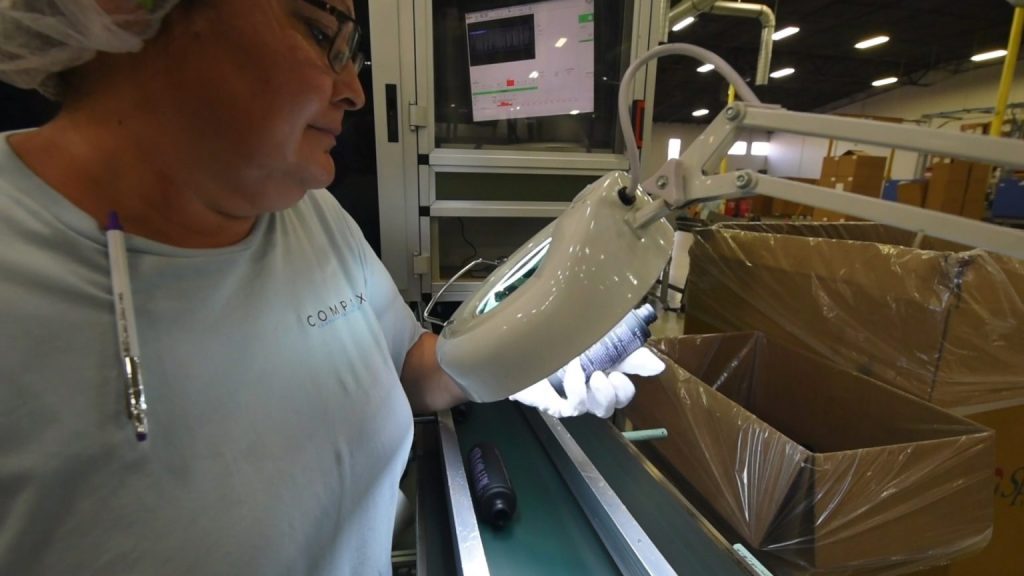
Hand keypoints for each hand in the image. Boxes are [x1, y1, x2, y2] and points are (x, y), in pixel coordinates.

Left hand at [510, 347, 664, 417]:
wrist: (522, 333)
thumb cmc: (560, 332)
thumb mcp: (598, 334)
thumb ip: (628, 351)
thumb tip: (658, 367)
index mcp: (602, 372)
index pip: (623, 391)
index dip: (626, 387)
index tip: (624, 370)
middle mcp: (587, 389)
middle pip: (611, 406)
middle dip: (616, 393)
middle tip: (608, 375)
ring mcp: (570, 397)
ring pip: (594, 409)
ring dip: (596, 392)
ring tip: (589, 372)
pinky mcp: (552, 402)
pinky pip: (570, 407)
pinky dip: (575, 389)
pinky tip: (570, 371)